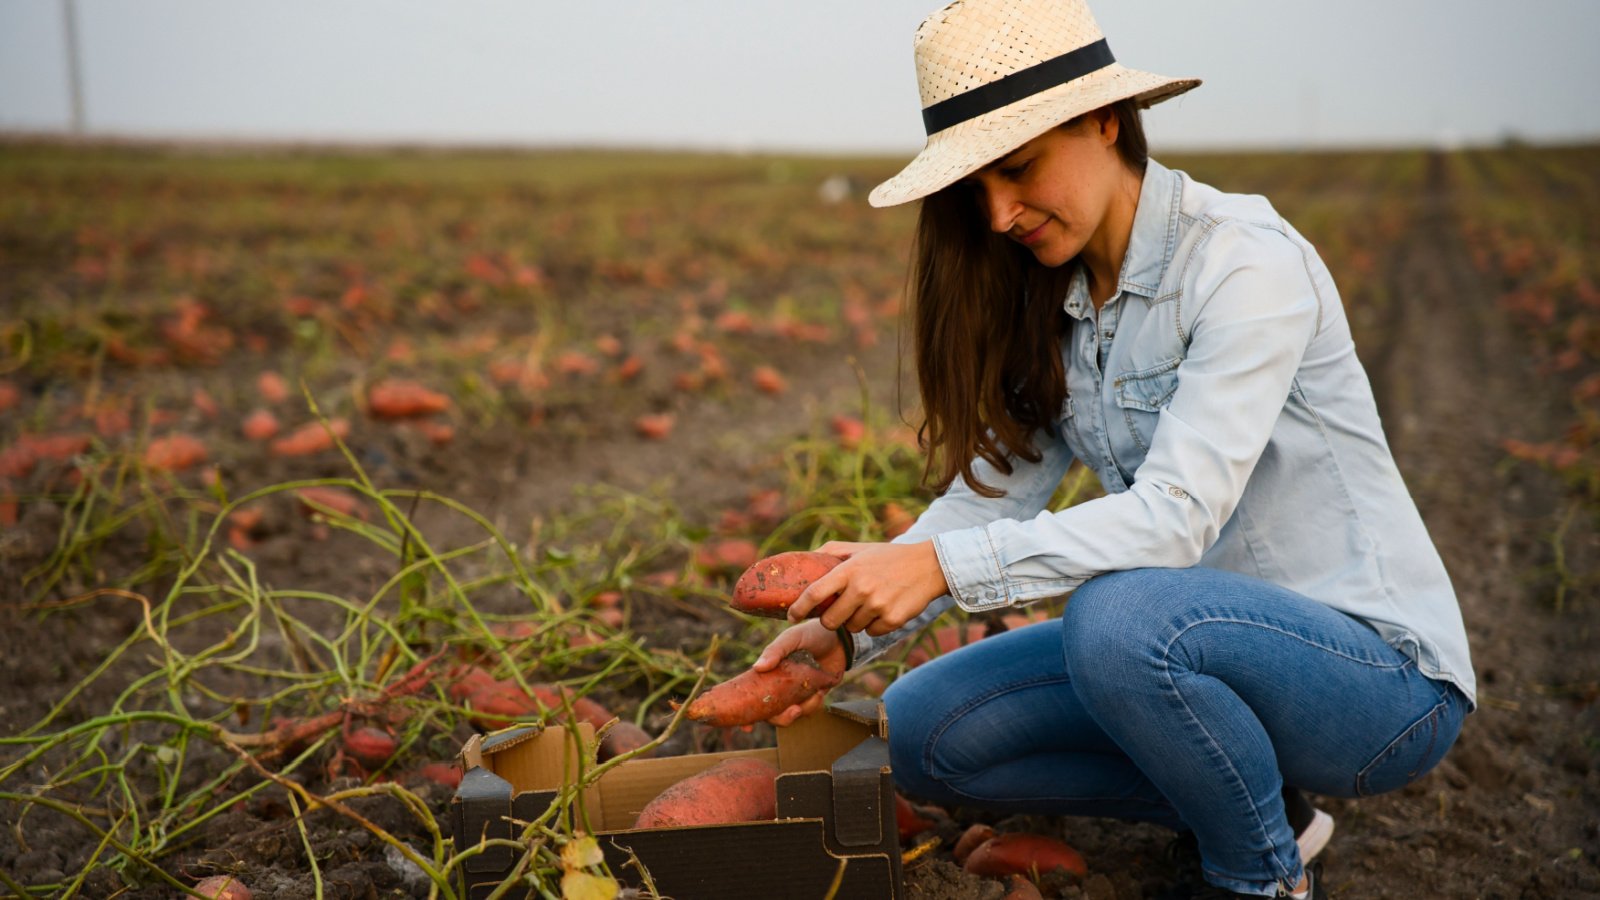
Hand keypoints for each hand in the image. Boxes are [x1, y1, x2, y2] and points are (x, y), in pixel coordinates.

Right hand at [753, 620, 846, 725]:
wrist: (839, 637)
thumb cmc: (811, 634)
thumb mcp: (791, 639)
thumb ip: (775, 651)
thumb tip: (757, 668)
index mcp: (768, 673)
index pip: (752, 695)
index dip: (747, 713)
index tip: (747, 728)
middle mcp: (779, 685)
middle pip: (771, 713)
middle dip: (782, 718)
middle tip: (794, 710)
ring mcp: (795, 692)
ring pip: (791, 714)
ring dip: (803, 708)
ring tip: (815, 692)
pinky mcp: (812, 695)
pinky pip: (808, 710)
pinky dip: (814, 705)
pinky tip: (820, 691)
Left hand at [786, 540, 948, 636]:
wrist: (929, 566)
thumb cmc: (889, 557)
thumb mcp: (860, 548)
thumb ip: (832, 552)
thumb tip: (804, 559)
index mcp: (849, 570)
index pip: (814, 593)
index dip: (798, 608)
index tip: (791, 616)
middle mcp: (862, 588)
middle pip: (829, 621)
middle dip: (829, 619)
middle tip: (836, 612)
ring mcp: (878, 606)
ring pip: (851, 628)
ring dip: (854, 620)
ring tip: (867, 604)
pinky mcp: (893, 620)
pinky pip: (872, 632)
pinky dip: (874, 625)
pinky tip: (883, 609)